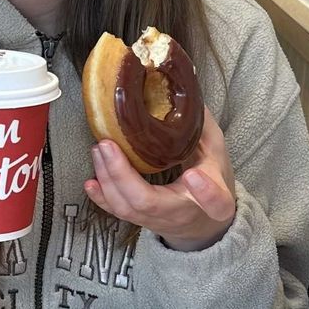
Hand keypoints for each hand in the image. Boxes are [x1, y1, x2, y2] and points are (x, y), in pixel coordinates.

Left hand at [85, 107, 236, 251]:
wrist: (204, 220)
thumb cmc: (210, 179)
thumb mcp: (215, 150)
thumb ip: (200, 125)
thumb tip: (180, 87)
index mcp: (216, 197)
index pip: (217, 202)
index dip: (206, 193)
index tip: (193, 175)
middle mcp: (183, 212)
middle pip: (150, 203)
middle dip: (123, 176)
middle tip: (108, 145)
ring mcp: (159, 220)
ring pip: (128, 208)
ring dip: (108, 179)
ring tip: (98, 150)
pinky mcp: (141, 221)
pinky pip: (118, 213)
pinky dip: (102, 197)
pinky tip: (90, 183)